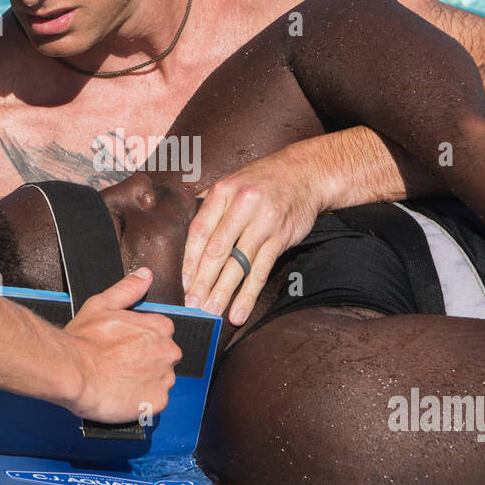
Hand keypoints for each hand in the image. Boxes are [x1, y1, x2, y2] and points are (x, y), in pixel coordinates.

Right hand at [61, 267, 181, 422]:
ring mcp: (164, 378)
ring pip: (160, 381)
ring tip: (118, 382)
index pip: (161, 334)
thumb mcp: (103, 304)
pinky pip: (154, 403)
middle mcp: (168, 351)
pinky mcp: (157, 402)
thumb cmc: (84, 340)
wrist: (72, 372)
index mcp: (160, 327)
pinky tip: (122, 395)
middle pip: (163, 358)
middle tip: (119, 366)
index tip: (124, 348)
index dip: (140, 342)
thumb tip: (145, 275)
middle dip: (145, 363)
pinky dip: (141, 402)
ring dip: (144, 382)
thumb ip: (128, 289)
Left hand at [181, 152, 322, 325]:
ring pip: (239, 264)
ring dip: (223, 292)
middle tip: (192, 304)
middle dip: (202, 281)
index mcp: (223, 192)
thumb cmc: (260, 181)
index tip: (183, 283)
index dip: (189, 260)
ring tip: (211, 312)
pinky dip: (249, 294)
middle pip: (217, 250)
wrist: (304, 173)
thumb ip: (208, 206)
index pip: (200, 230)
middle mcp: (242, 205)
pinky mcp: (281, 237)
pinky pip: (261, 270)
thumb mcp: (231, 182)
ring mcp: (264, 222)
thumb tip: (180, 230)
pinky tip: (239, 311)